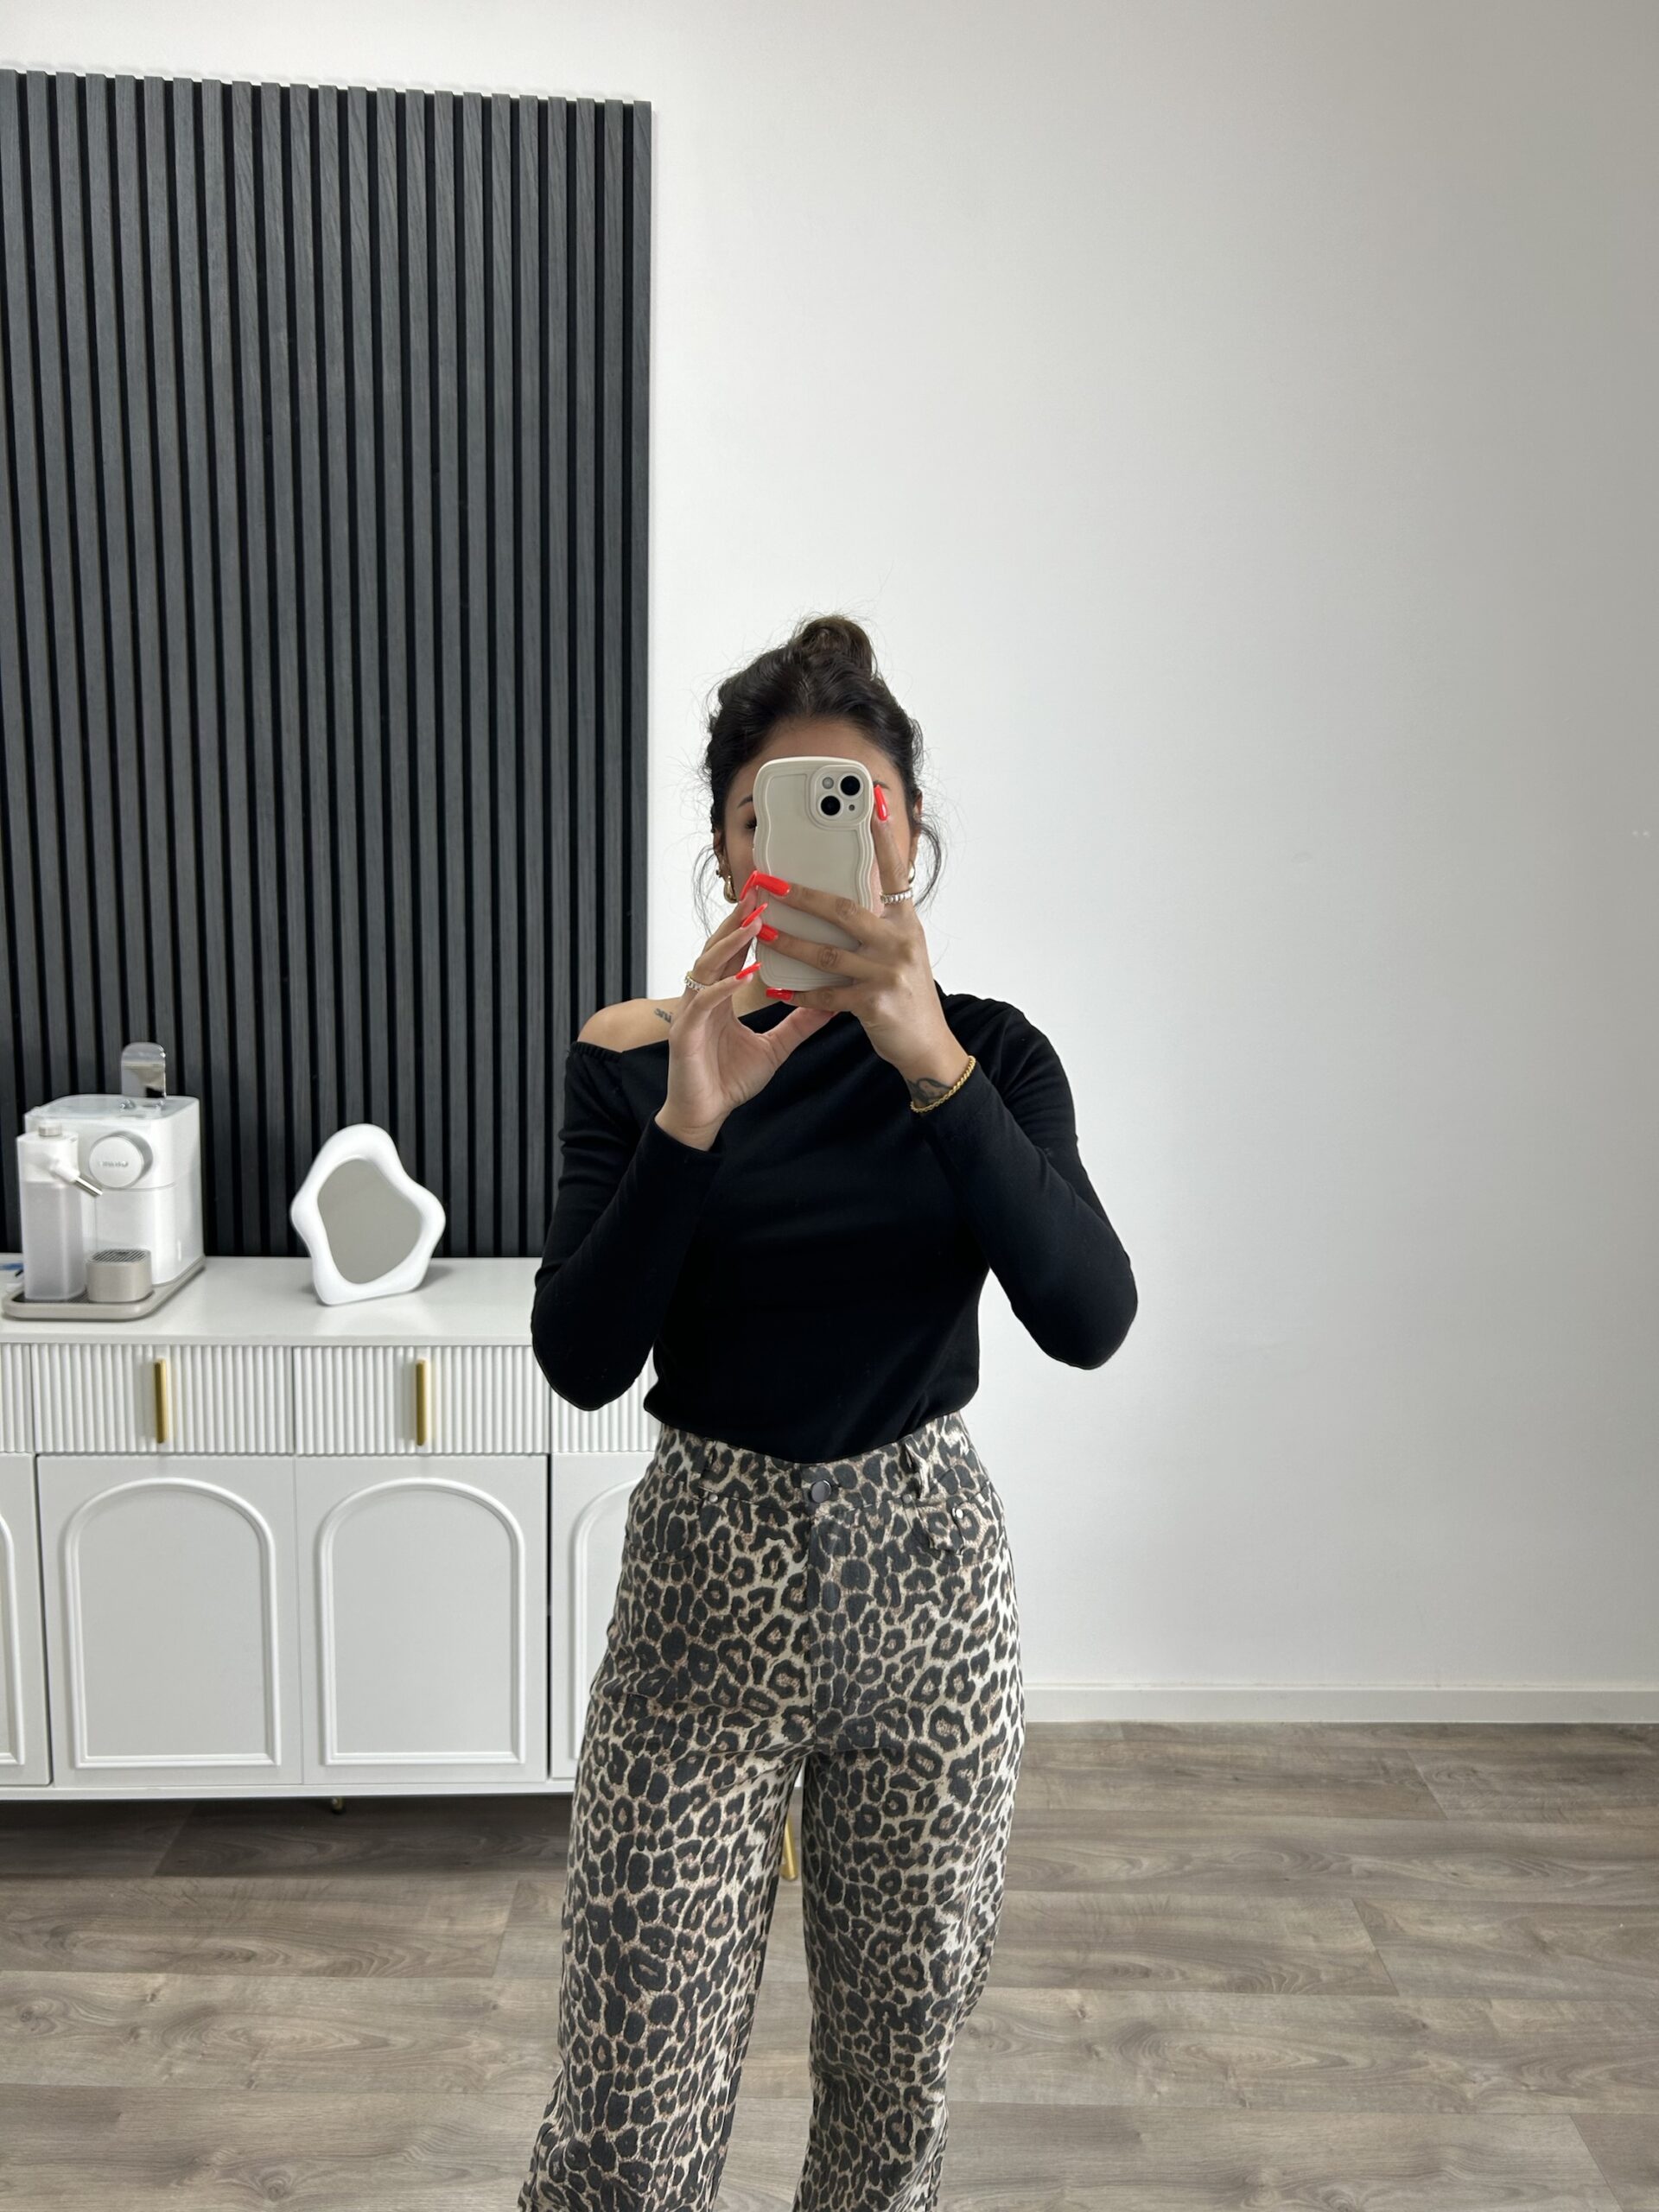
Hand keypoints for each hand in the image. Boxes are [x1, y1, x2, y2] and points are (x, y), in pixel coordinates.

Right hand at [656, 889, 839, 1145]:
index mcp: (720, 996)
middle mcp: (703, 997)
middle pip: (717, 949)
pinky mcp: (684, 1033)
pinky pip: (702, 1003)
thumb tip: (831, 1004)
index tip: (769, 901)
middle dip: (737, 920)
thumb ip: (798, 1024)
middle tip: (759, 893)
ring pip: (706, 967)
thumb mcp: (775, 1048)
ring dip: (730, 944)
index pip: (734, 952)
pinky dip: (721, 988)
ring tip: (753, 923)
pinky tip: (740, 975)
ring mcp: (691, 1012)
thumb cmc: (730, 1080)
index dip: (748, 926)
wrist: (705, 1116)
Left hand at [756, 783, 972, 1091]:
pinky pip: (827, 995)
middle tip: (768, 883)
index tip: (869, 803)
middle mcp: (900, 942)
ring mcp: (888, 973)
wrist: (927, 1046)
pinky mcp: (874, 1004)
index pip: (895, 872)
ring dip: (789, 941)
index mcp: (907, 923)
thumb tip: (853, 892)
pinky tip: (777, 986)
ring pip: (828, 952)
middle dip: (802, 895)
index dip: (882, 838)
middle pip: (845, 909)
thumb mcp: (904, 950)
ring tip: (760, 930)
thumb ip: (882, 922)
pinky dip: (800, 991)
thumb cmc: (908, 995)